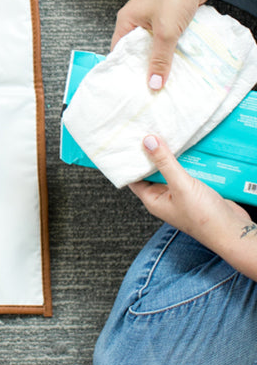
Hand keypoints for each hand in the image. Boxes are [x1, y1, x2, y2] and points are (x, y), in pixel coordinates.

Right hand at [111, 0, 211, 89]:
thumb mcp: (166, 32)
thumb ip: (160, 59)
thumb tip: (153, 85)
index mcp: (126, 20)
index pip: (119, 49)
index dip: (125, 67)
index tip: (132, 86)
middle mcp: (136, 19)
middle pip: (137, 48)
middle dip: (146, 65)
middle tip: (152, 86)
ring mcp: (153, 17)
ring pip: (154, 44)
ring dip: (162, 57)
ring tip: (167, 77)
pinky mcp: (168, 16)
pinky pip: (166, 38)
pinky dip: (172, 48)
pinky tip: (179, 61)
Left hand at [130, 134, 250, 246]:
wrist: (234, 232)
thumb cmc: (205, 219)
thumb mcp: (181, 186)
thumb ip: (164, 163)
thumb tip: (148, 141)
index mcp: (152, 199)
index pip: (133, 177)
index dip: (130, 160)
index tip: (130, 141)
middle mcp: (163, 196)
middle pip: (152, 170)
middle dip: (151, 153)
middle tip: (149, 131)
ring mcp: (180, 193)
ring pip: (170, 169)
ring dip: (170, 155)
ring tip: (166, 135)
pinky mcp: (195, 190)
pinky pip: (186, 171)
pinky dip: (186, 160)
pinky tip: (187, 147)